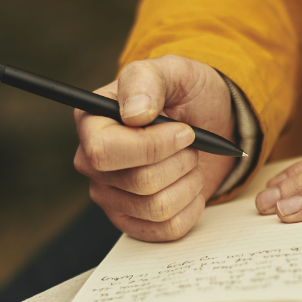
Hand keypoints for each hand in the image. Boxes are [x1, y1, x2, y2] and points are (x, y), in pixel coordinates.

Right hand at [74, 55, 236, 240]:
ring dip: (189, 182)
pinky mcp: (133, 221)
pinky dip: (192, 207)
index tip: (184, 131)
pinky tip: (189, 185)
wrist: (210, 122)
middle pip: (139, 182)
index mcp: (91, 122)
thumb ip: (148, 80)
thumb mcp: (173, 72)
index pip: (103, 152)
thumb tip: (134, 114)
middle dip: (180, 161)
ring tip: (190, 162)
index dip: (151, 147)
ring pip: (158, 208)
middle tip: (190, 143)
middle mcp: (93, 163)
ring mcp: (110, 196)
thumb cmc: (186, 94)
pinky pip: (168, 229)